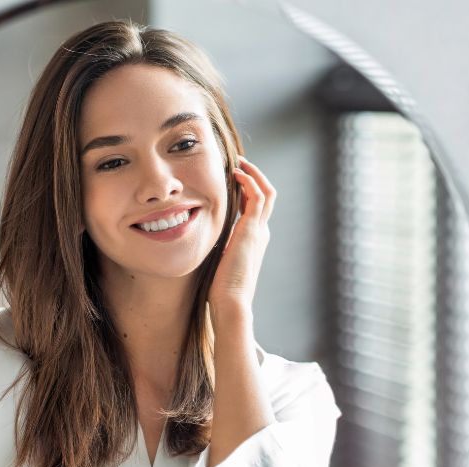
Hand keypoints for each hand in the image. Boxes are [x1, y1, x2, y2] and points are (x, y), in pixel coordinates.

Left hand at [207, 155, 276, 318]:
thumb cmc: (221, 288)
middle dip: (254, 177)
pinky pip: (258, 196)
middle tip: (239, 164)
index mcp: (252, 240)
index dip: (246, 191)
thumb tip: (202, 243)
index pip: (254, 208)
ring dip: (254, 174)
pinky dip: (250, 181)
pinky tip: (237, 174)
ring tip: (239, 163)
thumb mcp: (219, 261)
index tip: (232, 179)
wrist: (231, 301)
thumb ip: (217, 248)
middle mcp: (260, 232)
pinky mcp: (253, 229)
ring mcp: (259, 230)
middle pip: (266, 196)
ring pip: (266, 192)